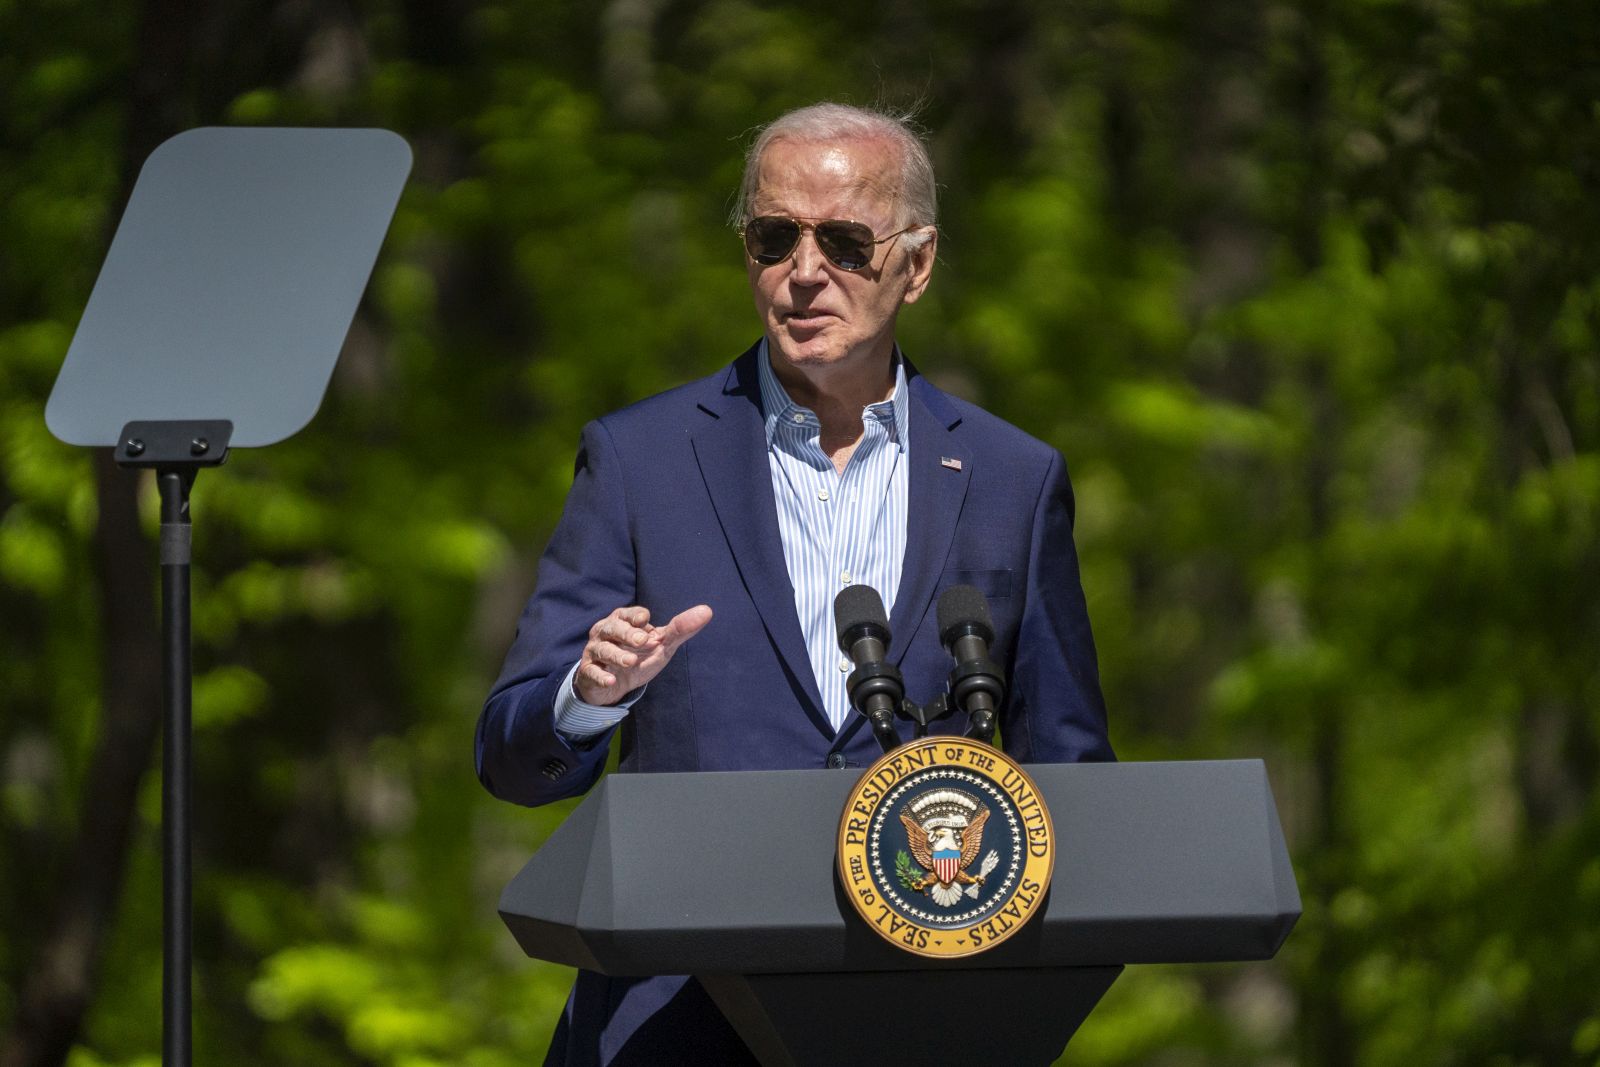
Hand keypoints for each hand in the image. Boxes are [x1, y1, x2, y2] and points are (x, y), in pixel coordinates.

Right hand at [573, 604, 712, 706]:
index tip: (648, 624)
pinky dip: (600, 676)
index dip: (638, 619)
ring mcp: (595, 652)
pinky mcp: (589, 672)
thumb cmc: (639, 656)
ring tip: (630, 662)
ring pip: (602, 649)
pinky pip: (591, 672)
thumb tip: (707, 611)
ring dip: (616, 655)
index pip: (628, 613)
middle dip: (627, 632)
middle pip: (612, 627)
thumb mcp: (661, 644)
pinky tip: (610, 681)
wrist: (616, 685)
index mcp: (622, 621)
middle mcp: (605, 632)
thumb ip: (681, 629)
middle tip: (643, 641)